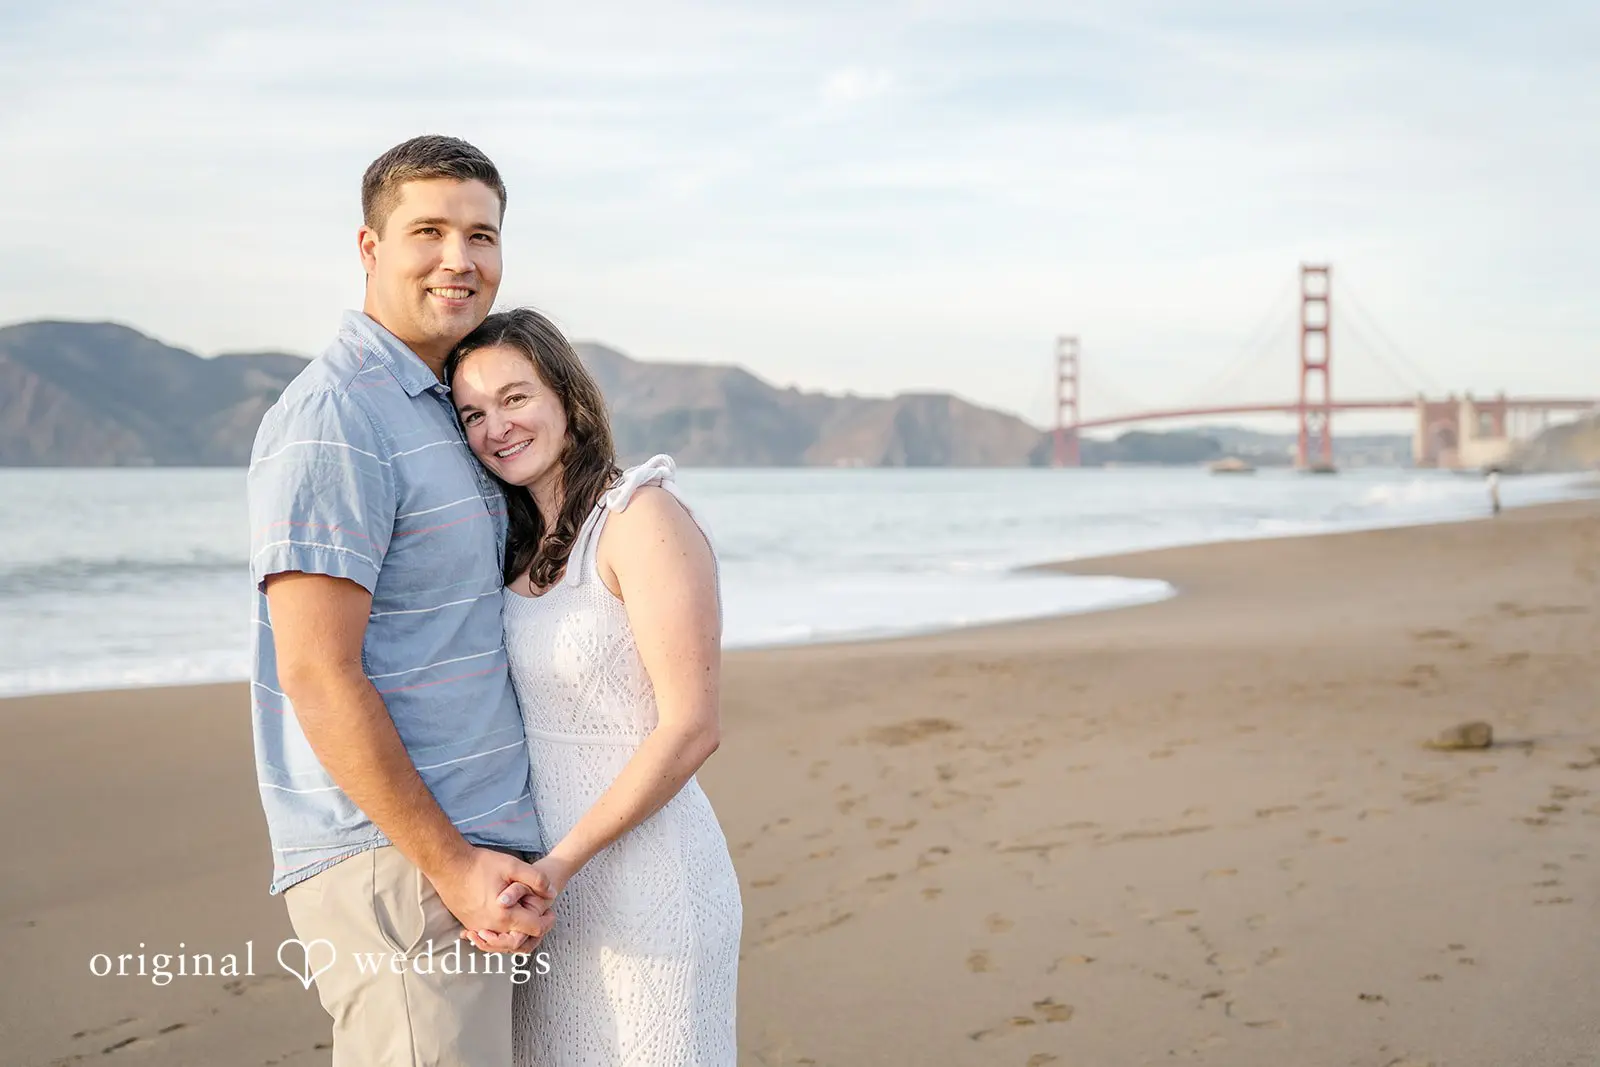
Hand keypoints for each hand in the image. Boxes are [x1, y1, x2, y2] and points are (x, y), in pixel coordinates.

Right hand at [429, 847, 555, 951]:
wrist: (448, 866)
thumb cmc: (480, 864)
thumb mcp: (513, 866)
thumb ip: (536, 879)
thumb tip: (552, 893)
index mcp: (505, 915)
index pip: (535, 930)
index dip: (547, 922)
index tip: (551, 912)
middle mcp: (490, 927)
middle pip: (519, 942)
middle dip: (533, 932)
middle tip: (541, 917)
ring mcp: (477, 928)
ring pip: (502, 943)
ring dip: (517, 934)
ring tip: (525, 918)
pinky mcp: (468, 924)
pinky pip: (488, 937)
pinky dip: (500, 933)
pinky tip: (505, 919)